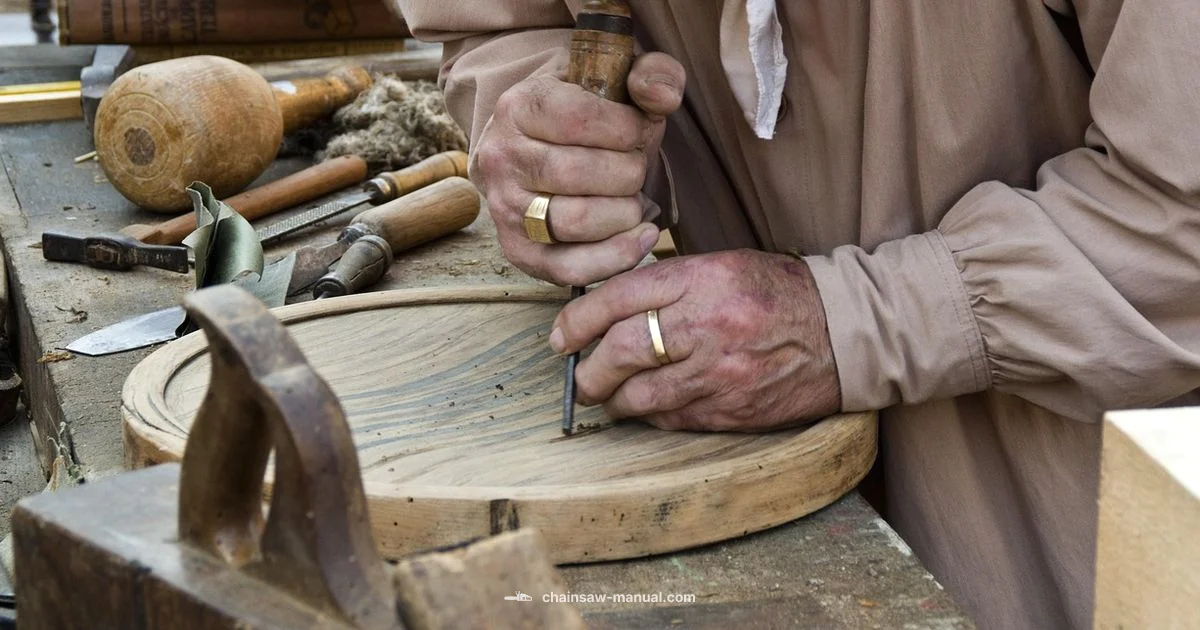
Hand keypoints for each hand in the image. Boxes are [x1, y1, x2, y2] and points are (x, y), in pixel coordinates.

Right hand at [470, 53, 686, 285]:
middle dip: (629, 172)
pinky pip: (569, 267)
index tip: (639, 130)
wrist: (533, 147)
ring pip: (576, 221)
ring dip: (624, 213)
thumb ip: (652, 73)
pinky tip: (641, 235)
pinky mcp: (519, 251)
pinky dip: (615, 257)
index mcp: (519, 106)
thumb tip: (663, 97)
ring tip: (633, 199)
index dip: (626, 128)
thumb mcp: (615, 79)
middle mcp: (502, 157)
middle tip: (635, 167)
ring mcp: (505, 208)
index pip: (580, 119)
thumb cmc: (584, 116)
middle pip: (580, 173)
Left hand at [549, 250, 841, 431]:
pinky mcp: (730, 410)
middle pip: (620, 351)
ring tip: (610, 394)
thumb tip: (606, 304)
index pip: (618, 298)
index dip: (577, 319)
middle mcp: (707, 325)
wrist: (844, 333)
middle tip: (580, 375)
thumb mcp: (723, 266)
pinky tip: (650, 405)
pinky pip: (670, 419)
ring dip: (613, 399)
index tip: (561, 336)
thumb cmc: (777, 293)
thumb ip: (668, 282)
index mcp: (703, 279)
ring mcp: (719, 373)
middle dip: (588, 369)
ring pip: (638, 395)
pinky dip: (650, 414)